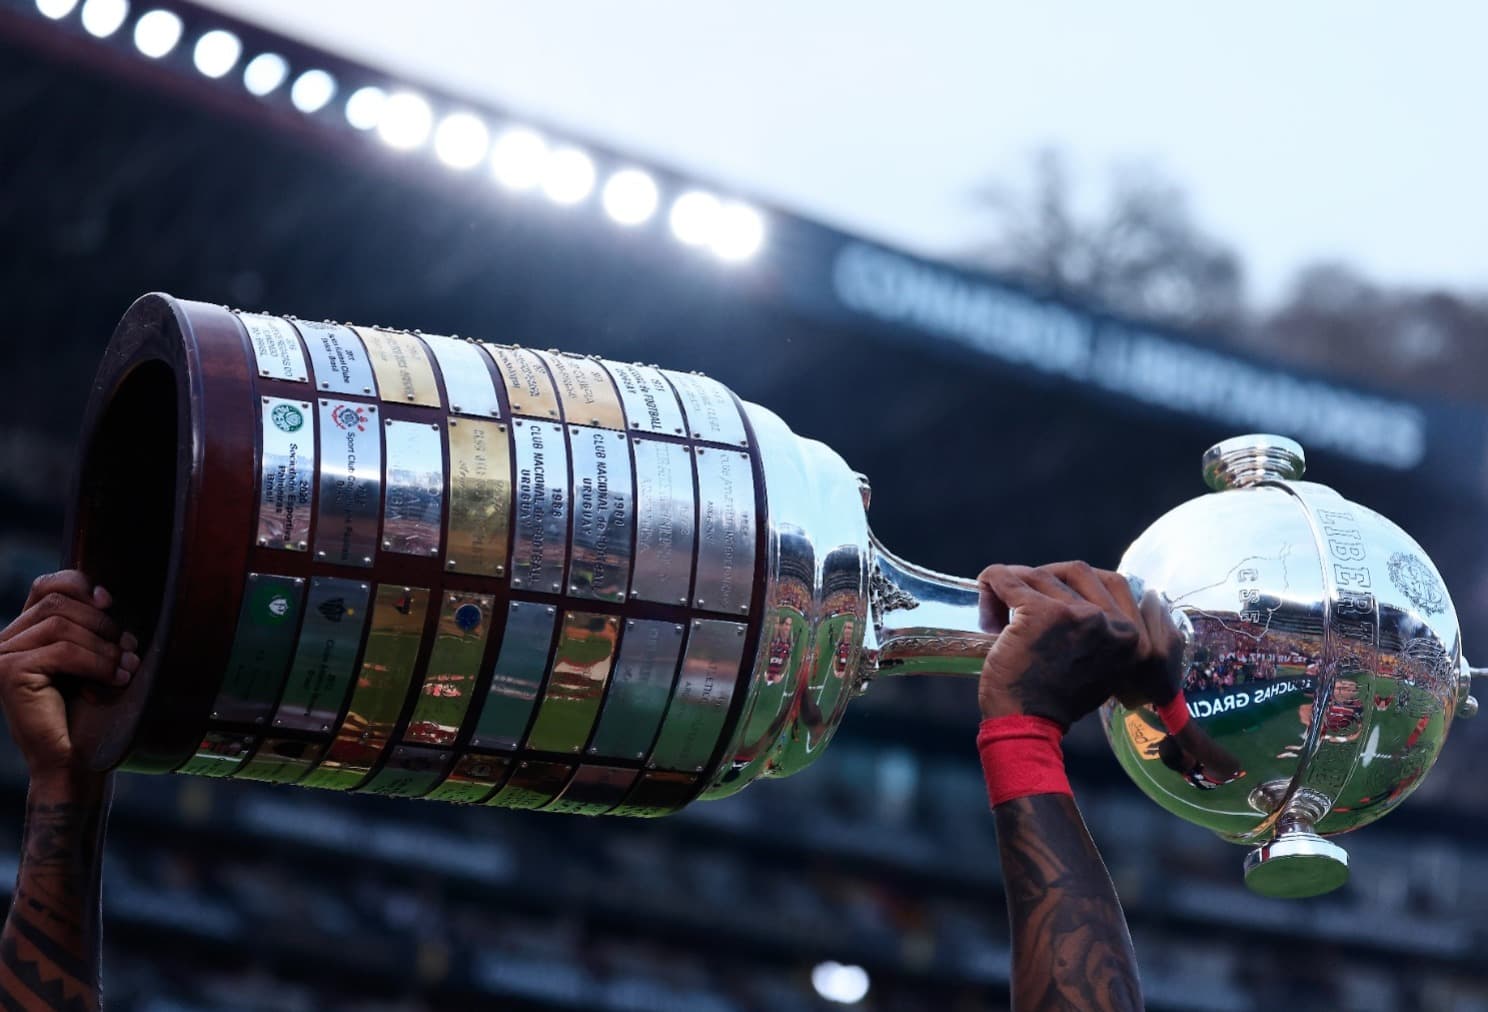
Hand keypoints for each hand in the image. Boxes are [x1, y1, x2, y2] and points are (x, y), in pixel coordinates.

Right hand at [0, 570, 137, 778]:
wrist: (73, 760)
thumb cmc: (87, 711)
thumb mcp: (92, 658)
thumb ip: (89, 626)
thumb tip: (105, 596)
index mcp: (24, 632)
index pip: (46, 586)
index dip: (80, 584)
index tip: (110, 602)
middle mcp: (5, 640)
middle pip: (59, 604)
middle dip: (102, 624)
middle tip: (129, 651)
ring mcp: (2, 655)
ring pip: (62, 626)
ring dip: (104, 646)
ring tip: (124, 669)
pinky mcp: (9, 671)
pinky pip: (63, 651)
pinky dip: (97, 663)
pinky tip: (113, 679)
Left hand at [977, 562, 1175, 728]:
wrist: (1027, 725)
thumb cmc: (1056, 700)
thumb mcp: (1102, 667)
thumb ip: (1104, 635)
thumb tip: (1088, 601)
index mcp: (1133, 637)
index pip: (1114, 582)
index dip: (1080, 582)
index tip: (1055, 592)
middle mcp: (1111, 623)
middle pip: (1078, 571)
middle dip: (1048, 575)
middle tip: (1024, 592)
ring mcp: (1077, 615)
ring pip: (1040, 575)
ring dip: (1015, 584)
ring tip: (998, 610)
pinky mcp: (1040, 613)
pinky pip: (1008, 579)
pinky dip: (993, 581)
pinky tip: (986, 590)